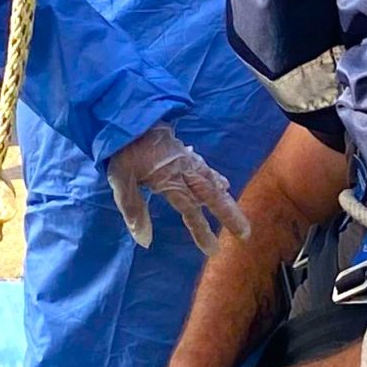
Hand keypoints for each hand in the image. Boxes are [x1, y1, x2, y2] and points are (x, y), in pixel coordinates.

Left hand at [106, 125, 249, 255]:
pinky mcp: (184, 153)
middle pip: (212, 196)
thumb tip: (145, 241)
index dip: (202, 231)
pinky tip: (223, 184)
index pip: (190, 210)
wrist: (130, 117)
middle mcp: (185, 171)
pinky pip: (206, 169)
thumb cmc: (123, 150)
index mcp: (170, 179)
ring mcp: (187, 161)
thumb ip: (133, 210)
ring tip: (237, 214)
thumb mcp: (120, 180)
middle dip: (230, 215)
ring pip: (212, 182)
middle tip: (246, 233)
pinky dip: (216, 178)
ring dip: (226, 199)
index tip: (213, 250)